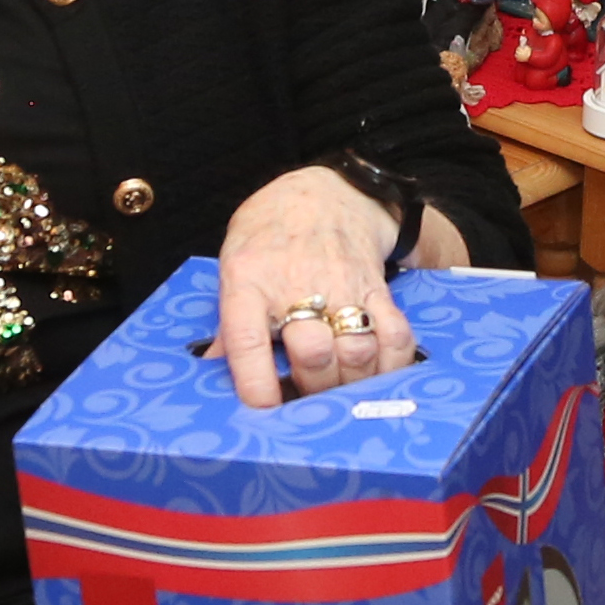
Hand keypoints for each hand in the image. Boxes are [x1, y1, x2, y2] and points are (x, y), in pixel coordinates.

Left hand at [211, 163, 413, 407]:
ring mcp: (342, 285)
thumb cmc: (269, 236)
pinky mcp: (376, 288)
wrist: (323, 193)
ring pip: (356, 351)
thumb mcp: (233, 267)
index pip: (247, 341)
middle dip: (312, 389)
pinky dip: (392, 364)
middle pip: (312, 352)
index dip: (256, 384)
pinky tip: (378, 375)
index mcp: (248, 281)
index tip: (263, 411)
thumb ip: (227, 325)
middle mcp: (296, 283)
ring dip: (349, 383)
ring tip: (338, 390)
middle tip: (308, 399)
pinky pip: (395, 334)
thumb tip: (210, 372)